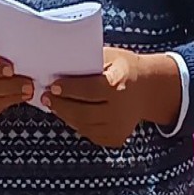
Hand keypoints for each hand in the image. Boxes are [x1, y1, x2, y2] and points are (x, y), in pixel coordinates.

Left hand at [44, 47, 180, 148]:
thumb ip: (87, 62)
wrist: (147, 89)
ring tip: (54, 104)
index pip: (90, 90)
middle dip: (60, 105)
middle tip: (46, 97)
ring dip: (65, 115)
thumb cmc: (122, 68)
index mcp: (120, 83)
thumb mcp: (110, 57)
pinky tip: (70, 114)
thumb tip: (57, 65)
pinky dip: (77, 124)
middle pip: (83, 112)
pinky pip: (90, 134)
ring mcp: (120, 126)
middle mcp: (121, 108)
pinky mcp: (116, 137)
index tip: (53, 86)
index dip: (69, 89)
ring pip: (84, 125)